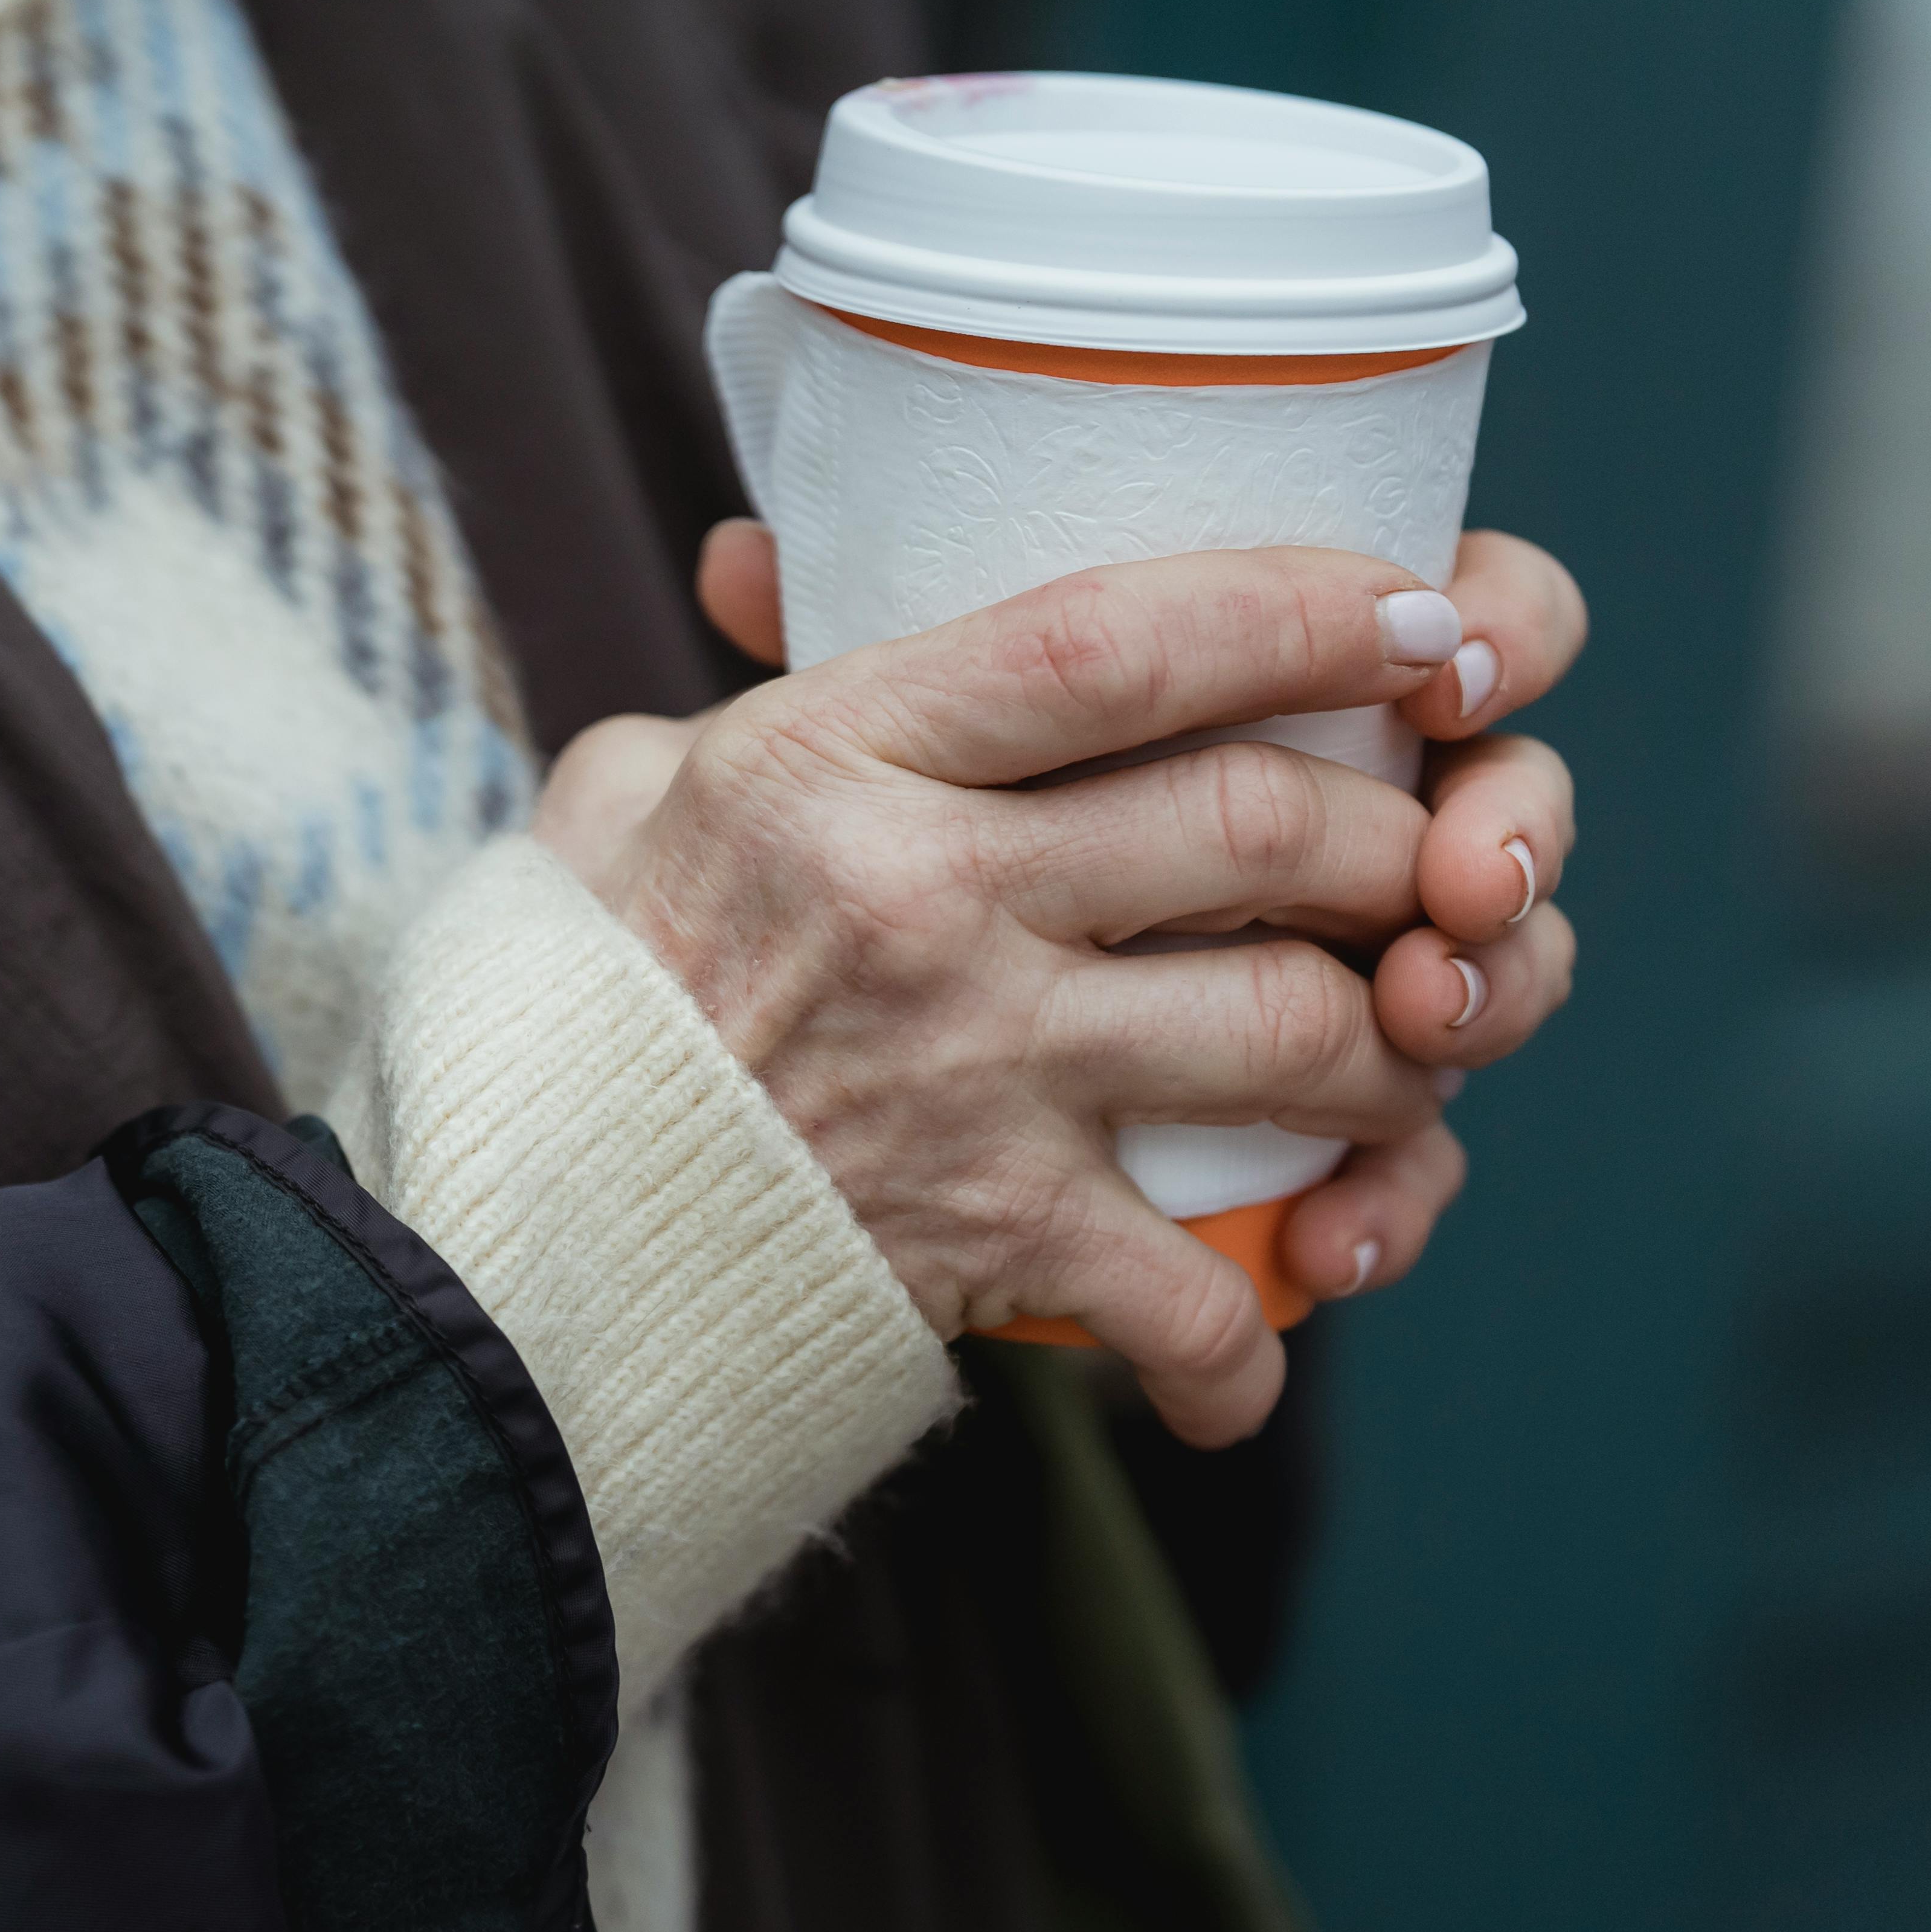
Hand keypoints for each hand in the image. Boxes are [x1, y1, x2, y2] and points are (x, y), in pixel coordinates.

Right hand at [531, 525, 1584, 1446]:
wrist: (495, 1240)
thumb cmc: (569, 1000)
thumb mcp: (625, 797)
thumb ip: (737, 697)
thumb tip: (778, 584)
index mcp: (833, 756)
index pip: (1117, 638)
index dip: (1300, 608)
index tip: (1412, 611)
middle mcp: (923, 897)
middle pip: (1259, 820)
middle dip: (1397, 828)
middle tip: (1435, 841)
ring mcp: (971, 1069)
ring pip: (1296, 1026)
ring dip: (1404, 1044)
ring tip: (1413, 1043)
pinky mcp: (987, 1230)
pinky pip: (1195, 1286)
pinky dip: (1253, 1341)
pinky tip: (1264, 1347)